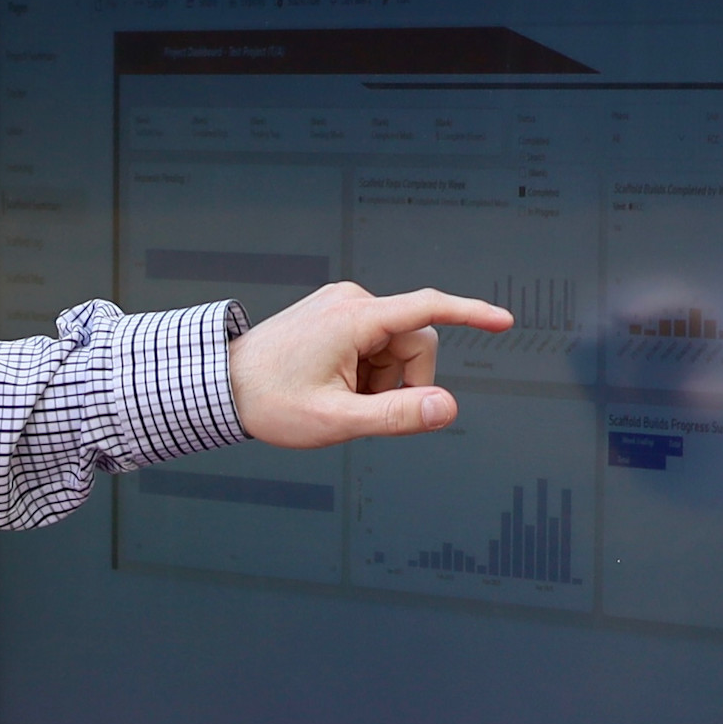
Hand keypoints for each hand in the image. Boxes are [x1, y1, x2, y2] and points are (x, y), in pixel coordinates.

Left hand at [228, 282, 506, 446]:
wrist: (218, 386)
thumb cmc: (270, 403)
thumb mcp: (336, 421)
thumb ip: (395, 416)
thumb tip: (446, 408)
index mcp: (354, 319)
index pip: (428, 310)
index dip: (471, 314)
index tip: (504, 321)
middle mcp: (351, 302)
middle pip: (414, 342)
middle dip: (401, 381)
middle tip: (362, 410)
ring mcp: (341, 306)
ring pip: (395, 348)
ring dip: (381, 380)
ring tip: (339, 399)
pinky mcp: (335, 315)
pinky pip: (374, 344)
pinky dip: (366, 372)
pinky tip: (333, 386)